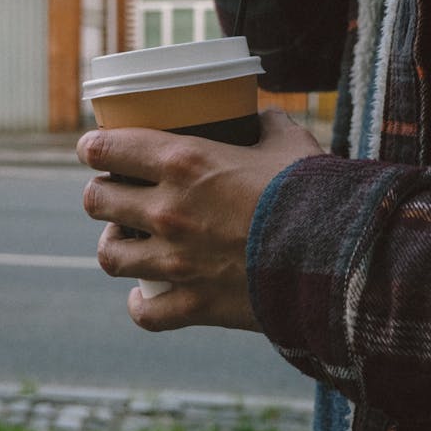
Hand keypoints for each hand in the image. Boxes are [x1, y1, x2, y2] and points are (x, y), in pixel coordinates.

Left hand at [77, 110, 323, 331]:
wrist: (340, 254)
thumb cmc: (313, 193)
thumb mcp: (290, 142)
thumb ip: (267, 124)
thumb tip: (260, 116)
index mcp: (185, 162)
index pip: (106, 148)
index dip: (90, 146)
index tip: (92, 149)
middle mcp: (168, 211)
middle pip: (96, 202)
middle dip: (98, 195)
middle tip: (115, 195)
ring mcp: (177, 262)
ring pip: (110, 256)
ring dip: (112, 246)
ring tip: (124, 241)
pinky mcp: (196, 303)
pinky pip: (147, 313)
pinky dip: (141, 306)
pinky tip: (145, 298)